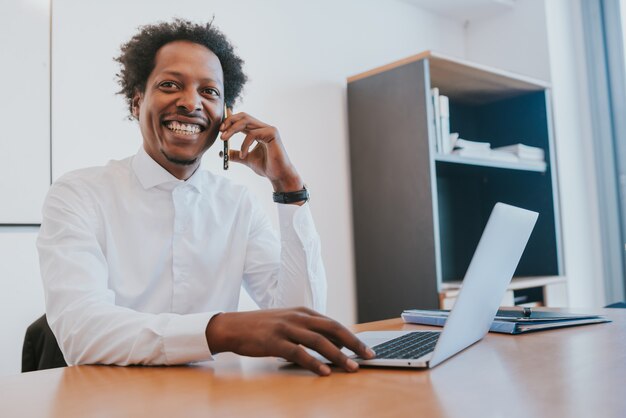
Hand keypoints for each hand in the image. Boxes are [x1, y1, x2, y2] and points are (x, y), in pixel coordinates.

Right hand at [205, 307, 375, 375]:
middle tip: (368, 356)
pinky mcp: (274, 341)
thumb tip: (333, 344)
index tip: (365, 349)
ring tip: (352, 368)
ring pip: (319, 341)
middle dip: (353, 344)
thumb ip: (308, 330)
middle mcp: (298, 317)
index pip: (333, 323)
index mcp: (303, 312)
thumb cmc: (262, 327)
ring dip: (338, 356)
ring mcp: (286, 328)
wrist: (233, 326)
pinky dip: (314, 363)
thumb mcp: (288, 322)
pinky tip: (324, 372)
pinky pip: (298, 353)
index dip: (351, 336)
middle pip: (332, 329)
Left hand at [219, 112, 303, 192]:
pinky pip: (252, 134)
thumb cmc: (266, 167)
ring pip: (246, 121)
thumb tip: (222, 152)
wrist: (278, 176)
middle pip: (243, 116)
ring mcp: (269, 129)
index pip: (242, 120)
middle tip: (220, 131)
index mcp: (258, 131)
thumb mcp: (246, 159)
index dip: (230, 120)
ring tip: (224, 139)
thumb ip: (236, 154)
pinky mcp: (272, 133)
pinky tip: (243, 155)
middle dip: (229, 121)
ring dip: (232, 129)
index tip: (220, 128)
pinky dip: (244, 144)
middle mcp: (264, 128)